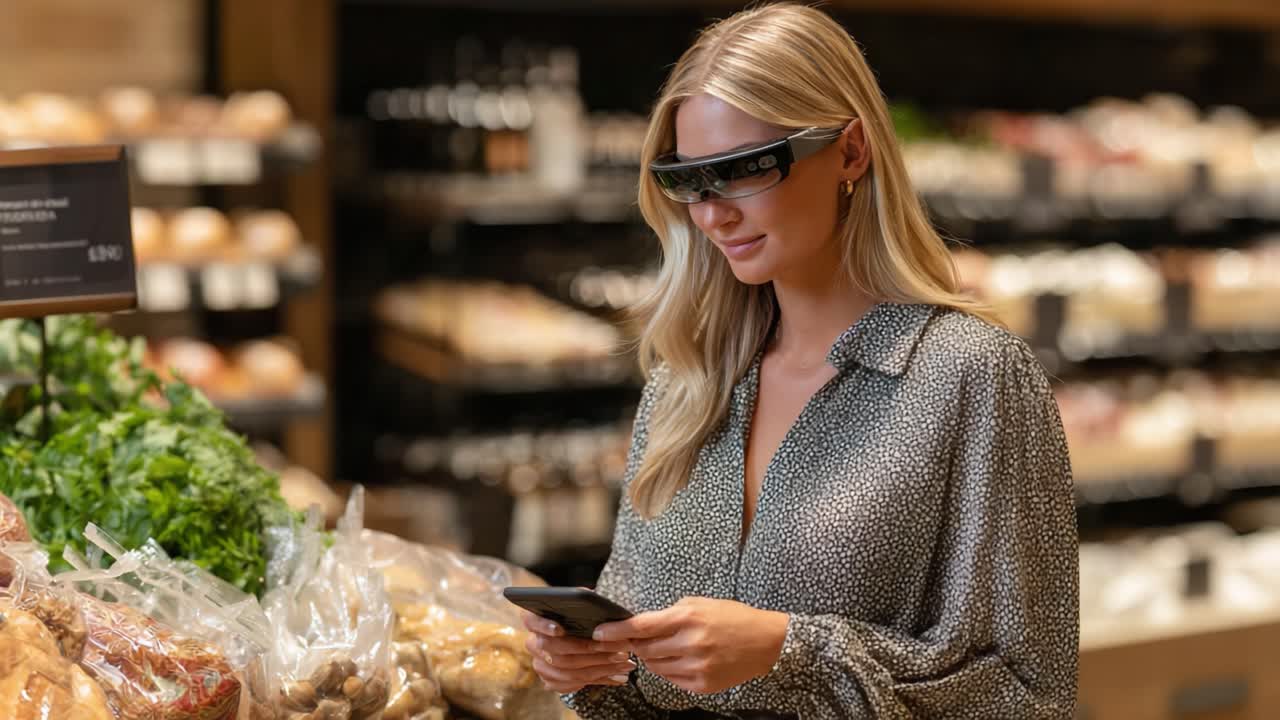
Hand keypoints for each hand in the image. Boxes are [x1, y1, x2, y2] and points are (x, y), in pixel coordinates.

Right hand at [520, 609, 636, 693]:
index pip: (531, 621)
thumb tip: (590, 596)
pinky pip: (574, 684)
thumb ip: (581, 601)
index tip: (560, 629)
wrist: (576, 638)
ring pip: (568, 671)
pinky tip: (618, 676)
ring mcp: (540, 665)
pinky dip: (599, 680)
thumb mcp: (578, 606)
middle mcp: (533, 644)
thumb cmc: (578, 618)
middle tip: (618, 648)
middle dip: (590, 650)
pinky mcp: (550, 681)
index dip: (544, 626)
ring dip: (601, 667)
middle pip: (557, 651)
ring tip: (625, 662)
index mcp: (534, 620)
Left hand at [592, 597, 789, 694]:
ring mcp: (697, 667)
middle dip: (637, 644)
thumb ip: (670, 613)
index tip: (600, 633)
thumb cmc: (732, 618)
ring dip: (653, 657)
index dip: (617, 630)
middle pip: (644, 649)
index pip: (641, 626)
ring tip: (669, 647)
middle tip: (640, 638)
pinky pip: (671, 679)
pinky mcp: (703, 685)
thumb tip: (641, 624)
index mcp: (688, 618)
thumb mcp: (700, 604)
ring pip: (655, 667)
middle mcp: (691, 643)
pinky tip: (683, 659)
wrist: (766, 642)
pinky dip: (670, 669)